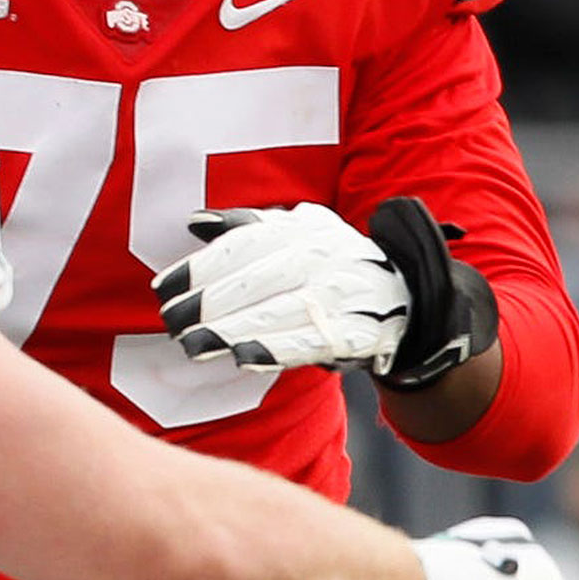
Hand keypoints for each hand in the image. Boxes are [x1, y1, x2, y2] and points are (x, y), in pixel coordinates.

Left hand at [150, 198, 496, 390]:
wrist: (414, 301)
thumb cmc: (339, 269)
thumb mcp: (301, 235)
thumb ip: (249, 228)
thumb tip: (195, 222)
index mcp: (308, 228)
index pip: (245, 245)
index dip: (201, 267)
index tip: (164, 288)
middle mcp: (329, 254)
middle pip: (258, 278)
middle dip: (210, 302)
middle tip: (172, 323)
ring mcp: (347, 293)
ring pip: (280, 310)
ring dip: (232, 329)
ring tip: (193, 344)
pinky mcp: (361, 331)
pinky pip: (313, 339)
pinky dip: (277, 349)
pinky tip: (244, 357)